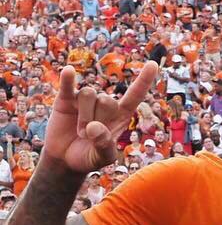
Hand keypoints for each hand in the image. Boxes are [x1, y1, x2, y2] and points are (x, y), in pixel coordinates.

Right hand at [43, 63, 158, 174]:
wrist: (65, 160)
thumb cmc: (89, 158)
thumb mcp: (102, 158)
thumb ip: (104, 145)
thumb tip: (94, 127)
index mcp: (121, 116)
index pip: (135, 95)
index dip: (144, 80)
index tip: (153, 64)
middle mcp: (105, 104)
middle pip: (106, 99)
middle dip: (96, 121)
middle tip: (88, 137)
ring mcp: (85, 100)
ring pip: (88, 94)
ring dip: (83, 117)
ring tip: (80, 132)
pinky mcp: (66, 99)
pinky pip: (68, 85)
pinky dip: (68, 79)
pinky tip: (68, 71)